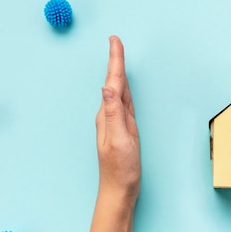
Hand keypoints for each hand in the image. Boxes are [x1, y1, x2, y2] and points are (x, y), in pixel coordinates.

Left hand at [95, 36, 140, 202]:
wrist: (119, 191)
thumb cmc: (121, 169)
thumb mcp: (120, 140)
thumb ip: (114, 113)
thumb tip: (107, 87)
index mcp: (108, 115)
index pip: (112, 82)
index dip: (115, 61)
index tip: (114, 40)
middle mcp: (109, 116)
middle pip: (113, 82)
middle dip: (115, 61)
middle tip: (116, 42)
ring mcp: (114, 123)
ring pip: (117, 92)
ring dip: (118, 73)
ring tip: (118, 57)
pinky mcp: (121, 130)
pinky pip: (122, 104)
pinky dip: (123, 90)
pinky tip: (123, 87)